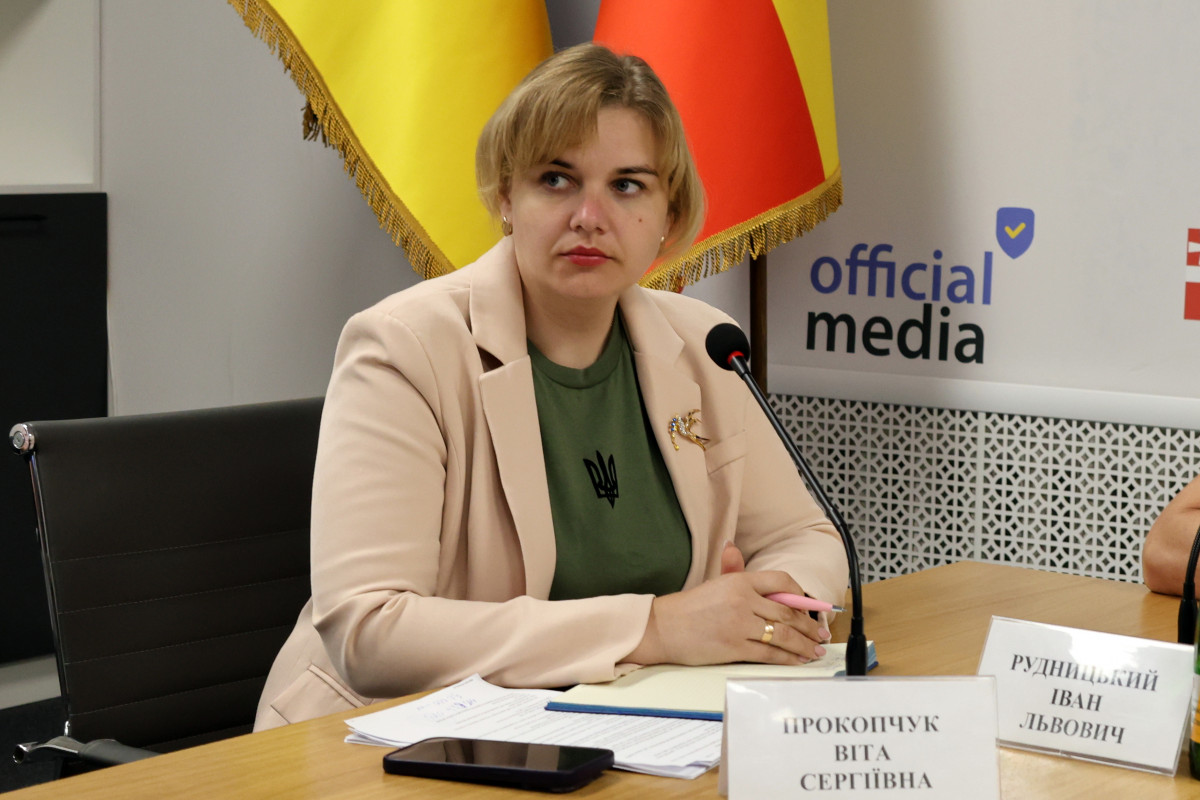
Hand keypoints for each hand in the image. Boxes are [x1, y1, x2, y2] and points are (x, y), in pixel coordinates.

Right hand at [626, 543, 829, 666]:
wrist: (663, 628)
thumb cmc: (688, 607)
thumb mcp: (714, 583)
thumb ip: (731, 567)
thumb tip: (733, 546)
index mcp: (739, 580)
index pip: (781, 582)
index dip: (800, 595)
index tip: (809, 606)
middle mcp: (743, 600)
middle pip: (787, 612)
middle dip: (809, 626)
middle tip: (821, 634)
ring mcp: (740, 624)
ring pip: (783, 635)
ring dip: (804, 645)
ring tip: (816, 651)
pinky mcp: (735, 647)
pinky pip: (770, 654)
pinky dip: (788, 658)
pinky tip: (798, 660)